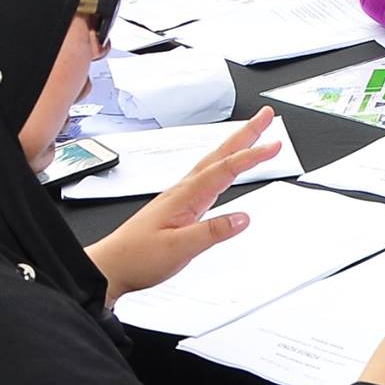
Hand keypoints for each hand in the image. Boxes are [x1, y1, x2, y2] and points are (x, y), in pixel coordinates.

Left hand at [85, 108, 283, 306]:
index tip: (274, 145)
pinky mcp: (178, 206)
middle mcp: (183, 190)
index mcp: (185, 195)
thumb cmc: (137, 258)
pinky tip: (227, 170)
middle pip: (220, 154)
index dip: (252, 156)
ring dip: (235, 145)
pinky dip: (223, 164)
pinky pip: (208, 176)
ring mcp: (180, 196)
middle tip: (265, 116)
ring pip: (214, 162)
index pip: (225, 169)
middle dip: (245, 133)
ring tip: (253, 135)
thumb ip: (213, 231)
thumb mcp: (179, 248)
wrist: (109, 268)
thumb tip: (243, 217)